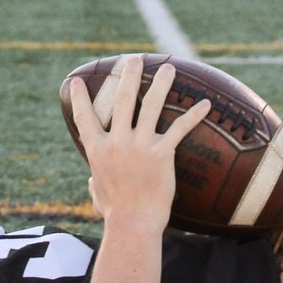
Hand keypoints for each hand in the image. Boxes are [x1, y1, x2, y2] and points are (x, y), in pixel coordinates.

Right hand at [69, 56, 209, 232]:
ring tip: (168, 68)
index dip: (80, 98)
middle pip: (121, 100)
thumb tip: (92, 181)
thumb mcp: (98, 193)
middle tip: (134, 59)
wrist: (134, 224)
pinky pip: (179, 128)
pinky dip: (193, 115)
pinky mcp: (161, 153)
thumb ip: (95, 181)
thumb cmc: (116, 213)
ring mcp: (139, 146)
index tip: (76, 81)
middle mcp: (117, 142)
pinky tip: (206, 104)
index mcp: (98, 150)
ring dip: (160, 84)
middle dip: (128, 76)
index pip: (85, 117)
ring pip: (149, 106)